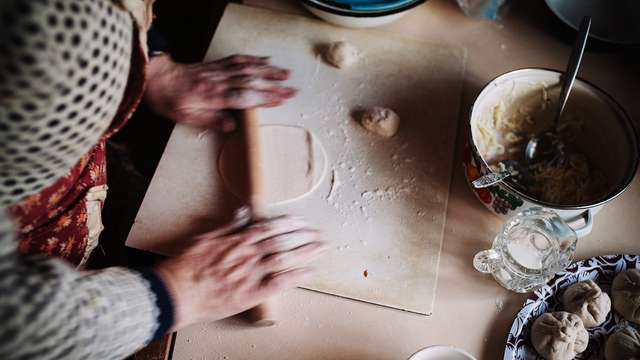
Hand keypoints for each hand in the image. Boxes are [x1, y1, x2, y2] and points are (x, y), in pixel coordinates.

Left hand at [145, 54, 296, 129]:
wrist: (155, 78)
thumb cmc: (169, 100)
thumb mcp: (186, 117)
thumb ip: (211, 120)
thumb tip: (232, 125)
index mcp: (212, 96)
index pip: (243, 97)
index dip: (263, 99)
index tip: (280, 100)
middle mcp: (218, 81)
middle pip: (251, 82)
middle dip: (274, 86)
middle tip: (292, 90)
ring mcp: (218, 71)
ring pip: (248, 69)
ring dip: (269, 71)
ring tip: (287, 75)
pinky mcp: (216, 65)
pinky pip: (238, 60)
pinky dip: (254, 60)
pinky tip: (265, 61)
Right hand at [154, 208, 324, 330]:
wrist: (176, 292)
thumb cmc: (186, 266)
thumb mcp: (205, 238)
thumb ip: (228, 225)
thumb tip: (244, 211)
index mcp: (237, 240)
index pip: (269, 227)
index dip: (288, 223)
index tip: (301, 221)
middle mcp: (248, 255)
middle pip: (281, 242)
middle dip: (302, 236)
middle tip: (318, 234)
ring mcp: (250, 274)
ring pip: (284, 259)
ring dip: (305, 252)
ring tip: (320, 248)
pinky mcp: (250, 294)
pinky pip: (278, 284)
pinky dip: (296, 277)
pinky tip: (310, 272)